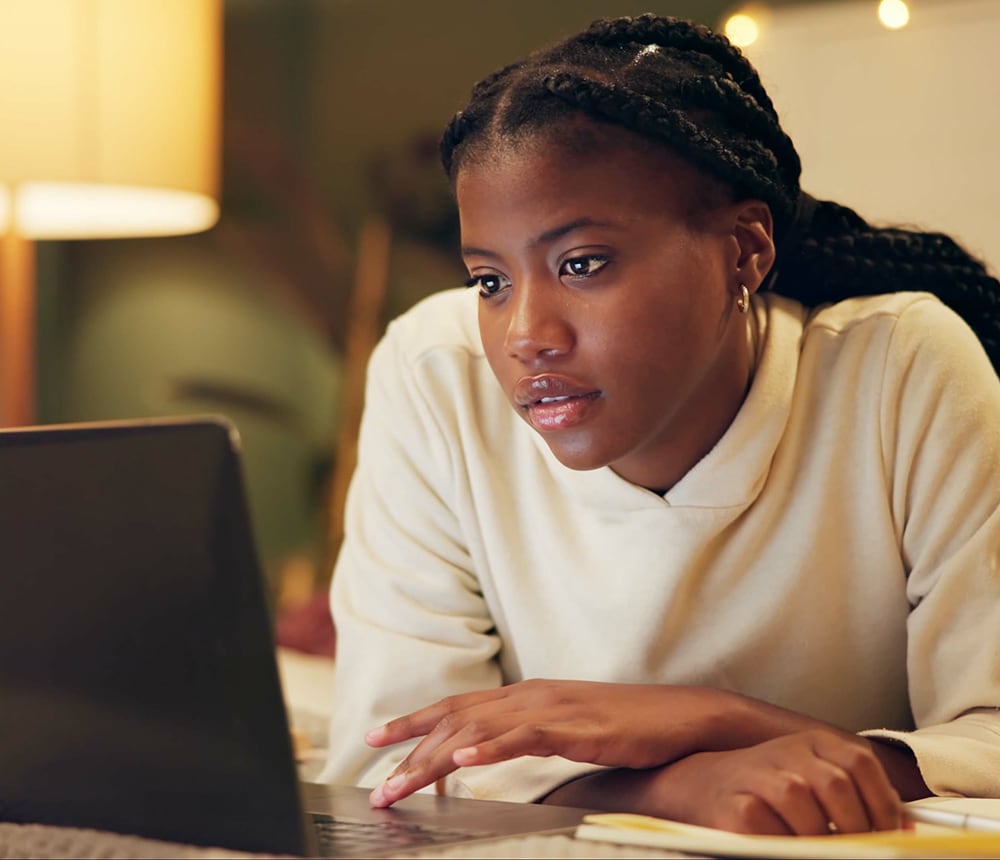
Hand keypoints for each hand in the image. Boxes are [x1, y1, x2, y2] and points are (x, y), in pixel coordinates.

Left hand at [365, 679, 737, 805]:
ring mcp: (552, 708)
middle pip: (456, 720)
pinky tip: (462, 762)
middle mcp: (530, 695)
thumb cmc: (625, 726)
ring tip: (400, 786)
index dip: (414, 721)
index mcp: (525, 695)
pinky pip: (524, 737)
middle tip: (377, 786)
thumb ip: (526, 734)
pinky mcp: (576, 727)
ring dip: (433, 758)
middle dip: (410, 752)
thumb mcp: (565, 728)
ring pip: (478, 729)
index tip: (376, 740)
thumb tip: (490, 753)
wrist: (679, 716)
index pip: (457, 706)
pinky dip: (489, 749)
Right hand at [604, 729, 902, 835]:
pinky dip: (790, 849)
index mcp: (811, 741)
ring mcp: (760, 778)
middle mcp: (785, 752)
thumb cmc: (762, 789)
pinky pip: (778, 838)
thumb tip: (902, 829)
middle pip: (839, 790)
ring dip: (822, 845)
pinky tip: (786, 846)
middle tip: (857, 850)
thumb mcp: (807, 778)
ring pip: (812, 818)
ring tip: (817, 848)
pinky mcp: (739, 810)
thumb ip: (851, 796)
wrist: (696, 786)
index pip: (862, 764)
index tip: (891, 835)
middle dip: (858, 832)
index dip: (884, 805)